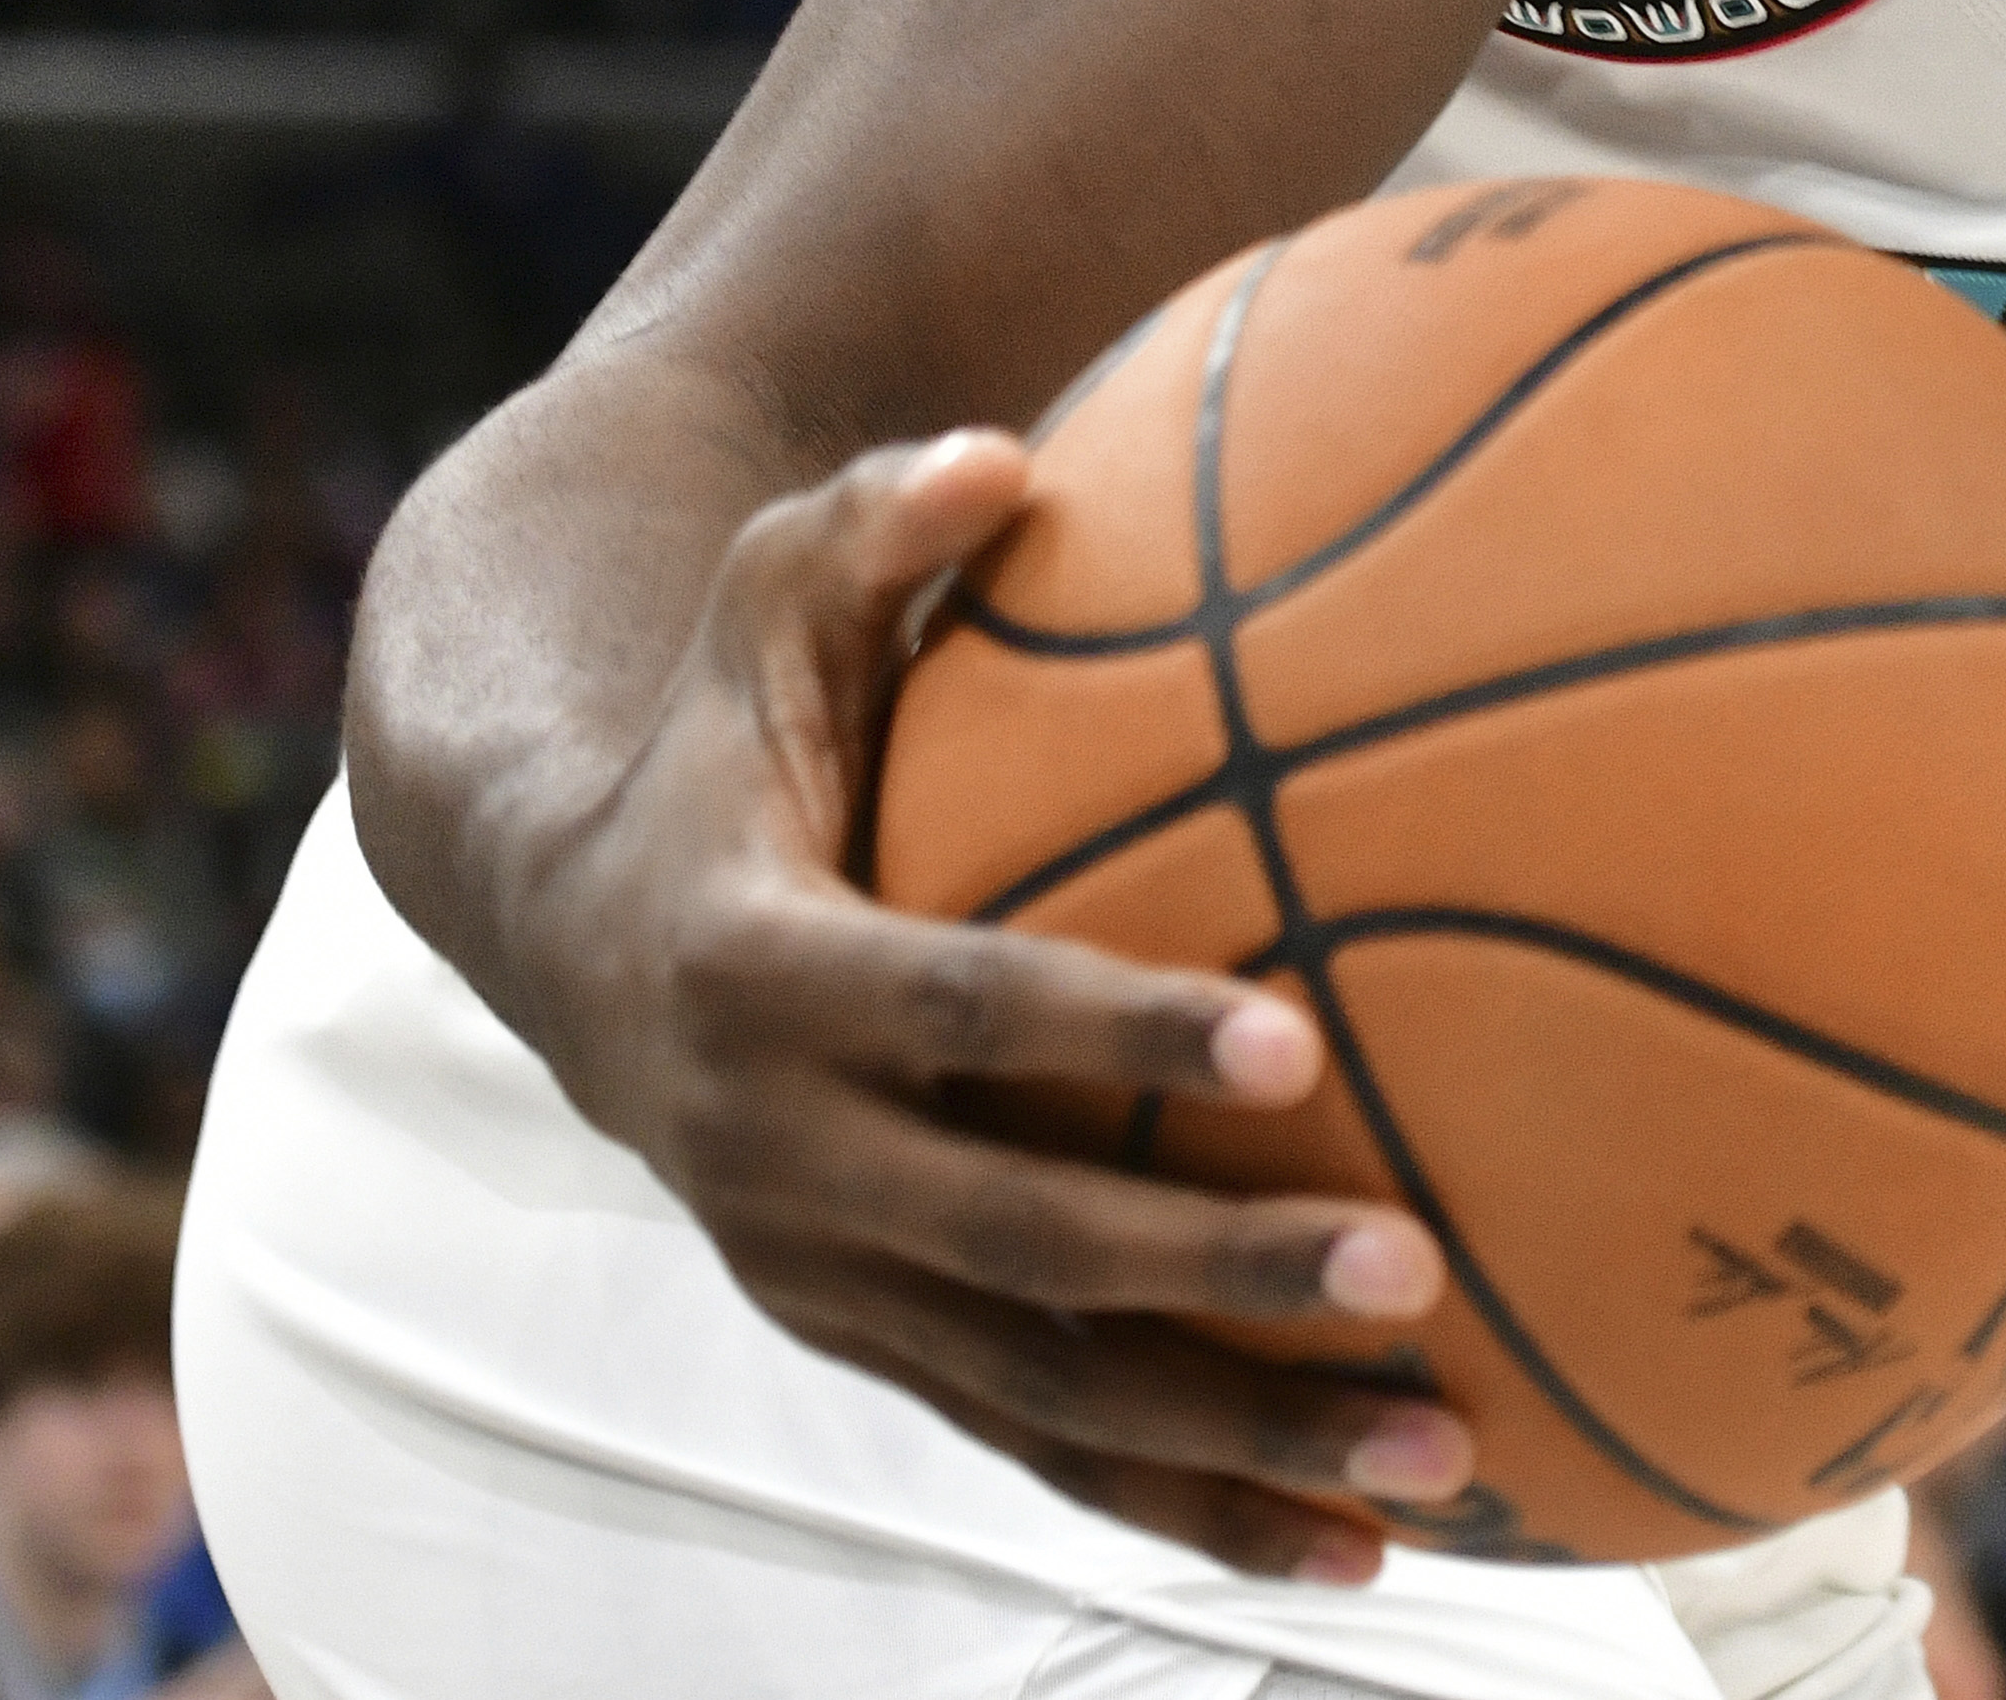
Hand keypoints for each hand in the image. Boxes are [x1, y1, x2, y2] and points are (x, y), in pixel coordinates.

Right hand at [504, 431, 1472, 1581]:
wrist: (558, 929)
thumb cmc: (727, 729)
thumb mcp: (762, 605)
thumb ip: (868, 527)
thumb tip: (990, 450)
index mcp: (761, 974)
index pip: (961, 1010)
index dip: (1115, 1034)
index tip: (1296, 1039)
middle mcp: (780, 1157)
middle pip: (1023, 1245)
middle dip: (1218, 1278)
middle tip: (1414, 1271)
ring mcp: (825, 1278)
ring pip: (1047, 1396)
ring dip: (1244, 1449)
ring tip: (1447, 1468)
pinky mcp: (870, 1348)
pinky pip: (1043, 1452)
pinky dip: (1197, 1512)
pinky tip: (1366, 1554)